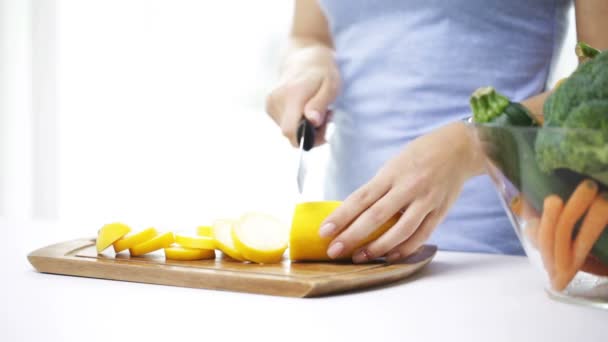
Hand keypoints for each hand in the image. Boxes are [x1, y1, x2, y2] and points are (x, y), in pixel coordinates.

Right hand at [265, 46, 339, 146]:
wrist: (305, 57)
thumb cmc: (322, 71)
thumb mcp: (331, 85)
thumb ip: (320, 104)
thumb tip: (312, 121)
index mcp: (291, 95)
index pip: (290, 131)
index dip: (307, 138)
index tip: (323, 130)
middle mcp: (276, 100)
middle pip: (290, 133)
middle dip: (310, 133)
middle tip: (325, 117)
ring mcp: (270, 103)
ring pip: (288, 130)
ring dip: (304, 127)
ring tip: (316, 110)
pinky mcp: (269, 107)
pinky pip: (285, 124)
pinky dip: (297, 122)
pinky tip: (306, 109)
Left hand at [318, 122, 484, 262]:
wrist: (459, 148)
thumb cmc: (419, 155)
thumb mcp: (393, 165)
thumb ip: (378, 188)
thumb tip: (353, 214)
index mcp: (391, 173)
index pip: (360, 198)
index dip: (341, 216)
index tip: (324, 231)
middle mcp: (408, 186)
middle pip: (375, 216)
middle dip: (352, 236)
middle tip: (334, 251)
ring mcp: (426, 200)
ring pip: (399, 231)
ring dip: (377, 248)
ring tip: (359, 257)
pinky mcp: (440, 212)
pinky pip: (421, 236)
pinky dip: (404, 249)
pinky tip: (389, 256)